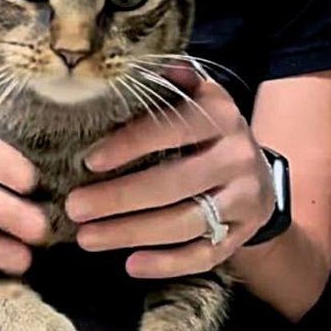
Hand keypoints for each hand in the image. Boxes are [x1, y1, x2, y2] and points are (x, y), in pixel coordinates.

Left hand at [66, 66, 274, 278]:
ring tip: (86, 238)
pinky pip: (205, 255)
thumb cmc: (201, 133)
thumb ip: (167, 87)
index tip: (88, 160)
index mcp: (220, 117)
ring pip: (185, 223)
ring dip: (131, 233)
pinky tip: (131, 264)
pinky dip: (168, 264)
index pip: (174, 128)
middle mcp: (237, 157)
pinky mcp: (241, 234)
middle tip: (74, 207)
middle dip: (119, 198)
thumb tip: (145, 66)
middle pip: (174, 183)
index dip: (131, 144)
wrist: (256, 171)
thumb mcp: (192, 99)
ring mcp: (244, 200)